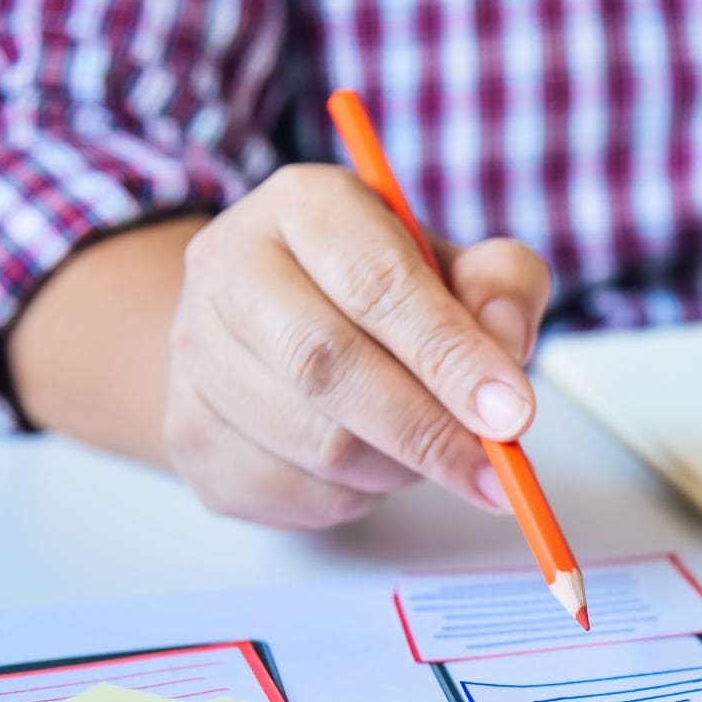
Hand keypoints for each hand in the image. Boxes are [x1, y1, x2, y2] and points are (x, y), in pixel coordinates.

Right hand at [164, 164, 551, 528]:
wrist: (275, 331)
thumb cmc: (383, 296)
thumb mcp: (461, 267)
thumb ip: (501, 287)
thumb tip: (504, 341)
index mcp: (304, 205)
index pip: (377, 284)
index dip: (450, 356)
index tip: (511, 414)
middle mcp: (229, 266)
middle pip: (327, 365)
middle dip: (427, 429)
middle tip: (493, 469)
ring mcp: (195, 353)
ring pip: (312, 442)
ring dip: (395, 467)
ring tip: (429, 449)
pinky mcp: (190, 433)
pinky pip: (290, 491)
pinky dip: (353, 496)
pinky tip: (370, 466)